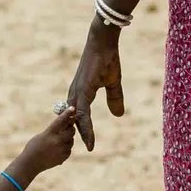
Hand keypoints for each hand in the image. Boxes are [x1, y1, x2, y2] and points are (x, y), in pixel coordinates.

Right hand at [15, 104, 79, 178]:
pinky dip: (65, 148)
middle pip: (71, 131)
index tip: (72, 108)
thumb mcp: (42, 135)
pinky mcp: (63, 157)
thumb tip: (65, 124)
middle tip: (68, 127)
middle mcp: (56, 141)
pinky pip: (69, 149)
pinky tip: (57, 150)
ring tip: (57, 142)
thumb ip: (53, 130)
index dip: (67, 113)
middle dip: (70, 128)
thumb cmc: (34, 147)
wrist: (31, 163)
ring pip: (71, 140)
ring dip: (67, 138)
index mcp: (49, 133)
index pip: (60, 121)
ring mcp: (61, 150)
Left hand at [65, 21, 124, 151]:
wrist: (104, 42)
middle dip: (77, 134)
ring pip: (76, 119)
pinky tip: (88, 135)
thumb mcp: (113, 83)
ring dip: (82, 133)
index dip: (82, 128)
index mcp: (81, 92)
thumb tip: (118, 115)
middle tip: (82, 148)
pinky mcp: (83, 89)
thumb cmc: (107, 59)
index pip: (79, 115)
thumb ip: (114, 98)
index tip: (88, 142)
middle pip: (72, 120)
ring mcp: (78, 92)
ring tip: (88, 147)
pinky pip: (82, 113)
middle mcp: (76, 93)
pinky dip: (85, 125)